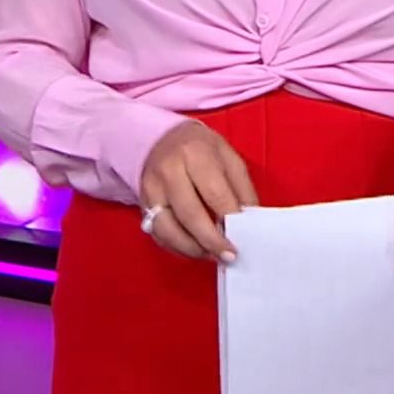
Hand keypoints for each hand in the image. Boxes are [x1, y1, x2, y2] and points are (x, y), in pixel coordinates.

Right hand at [140, 121, 258, 262]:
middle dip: (211, 241)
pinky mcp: (142, 204)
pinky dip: (177, 247)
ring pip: (169, 230)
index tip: (242, 239)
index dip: (230, 220)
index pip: (214, 193)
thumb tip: (251, 220)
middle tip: (228, 256)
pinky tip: (195, 249)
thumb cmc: (201, 149)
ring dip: (193, 249)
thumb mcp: (228, 157)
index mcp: (194, 154)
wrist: (162, 138)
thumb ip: (242, 188)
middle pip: (190, 215)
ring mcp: (151, 189)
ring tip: (212, 255)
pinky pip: (158, 234)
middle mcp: (168, 171)